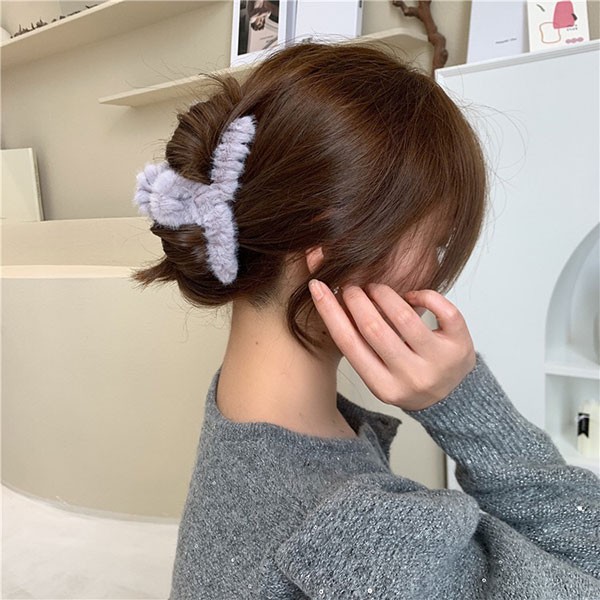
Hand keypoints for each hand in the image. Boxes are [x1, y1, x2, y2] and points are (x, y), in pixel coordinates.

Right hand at [308, 281, 475, 411]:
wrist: (451, 396)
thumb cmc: (407, 377)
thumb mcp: (379, 373)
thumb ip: (360, 345)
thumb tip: (334, 301)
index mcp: (384, 387)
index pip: (349, 343)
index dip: (329, 311)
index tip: (318, 287)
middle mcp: (411, 377)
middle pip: (374, 328)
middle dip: (357, 299)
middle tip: (352, 287)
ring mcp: (439, 362)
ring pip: (405, 316)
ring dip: (384, 294)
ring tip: (376, 288)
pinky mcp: (461, 345)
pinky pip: (443, 310)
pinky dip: (424, 295)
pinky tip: (412, 295)